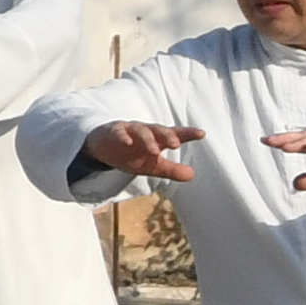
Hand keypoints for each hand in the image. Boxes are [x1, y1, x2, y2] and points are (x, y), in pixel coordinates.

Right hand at [80, 120, 198, 182]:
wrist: (103, 148)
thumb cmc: (132, 154)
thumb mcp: (152, 165)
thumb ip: (171, 170)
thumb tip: (192, 175)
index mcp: (157, 138)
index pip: (175, 134)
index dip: (188, 133)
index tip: (201, 134)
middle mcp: (146, 131)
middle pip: (158, 130)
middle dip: (167, 136)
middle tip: (176, 144)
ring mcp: (129, 129)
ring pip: (140, 130)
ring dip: (147, 139)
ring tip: (154, 151)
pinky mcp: (113, 131)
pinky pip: (118, 132)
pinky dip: (123, 136)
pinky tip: (127, 142)